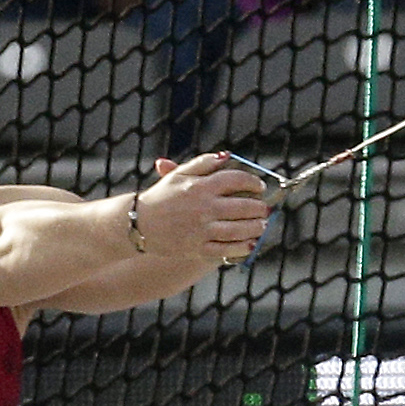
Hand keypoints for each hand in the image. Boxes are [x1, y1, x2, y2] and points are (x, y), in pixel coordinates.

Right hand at [133, 153, 271, 263]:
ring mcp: (201, 230)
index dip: (253, 183)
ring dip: (255, 227)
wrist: (140, 224)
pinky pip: (226, 249)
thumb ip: (203, 163)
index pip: (235, 180)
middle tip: (265, 208)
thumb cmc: (162, 196)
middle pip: (242, 207)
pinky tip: (251, 243)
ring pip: (238, 230)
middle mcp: (203, 208)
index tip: (260, 187)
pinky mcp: (198, 248)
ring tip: (262, 225)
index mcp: (200, 187)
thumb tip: (226, 156)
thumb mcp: (179, 175)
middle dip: (259, 208)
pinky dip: (241, 247)